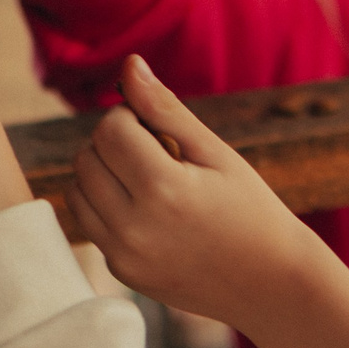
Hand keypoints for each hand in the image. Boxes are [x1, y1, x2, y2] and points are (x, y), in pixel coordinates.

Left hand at [68, 59, 348, 347]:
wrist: (271, 282)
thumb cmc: (251, 209)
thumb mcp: (215, 153)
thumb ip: (165, 109)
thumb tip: (129, 65)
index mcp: (163, 189)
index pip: (109, 129)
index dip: (131, 119)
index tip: (161, 132)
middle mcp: (134, 227)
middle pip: (86, 157)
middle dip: (114, 145)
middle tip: (158, 155)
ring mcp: (124, 256)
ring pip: (77, 191)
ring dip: (103, 175)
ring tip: (150, 181)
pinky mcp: (121, 272)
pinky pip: (90, 223)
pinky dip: (108, 208)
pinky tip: (149, 213)